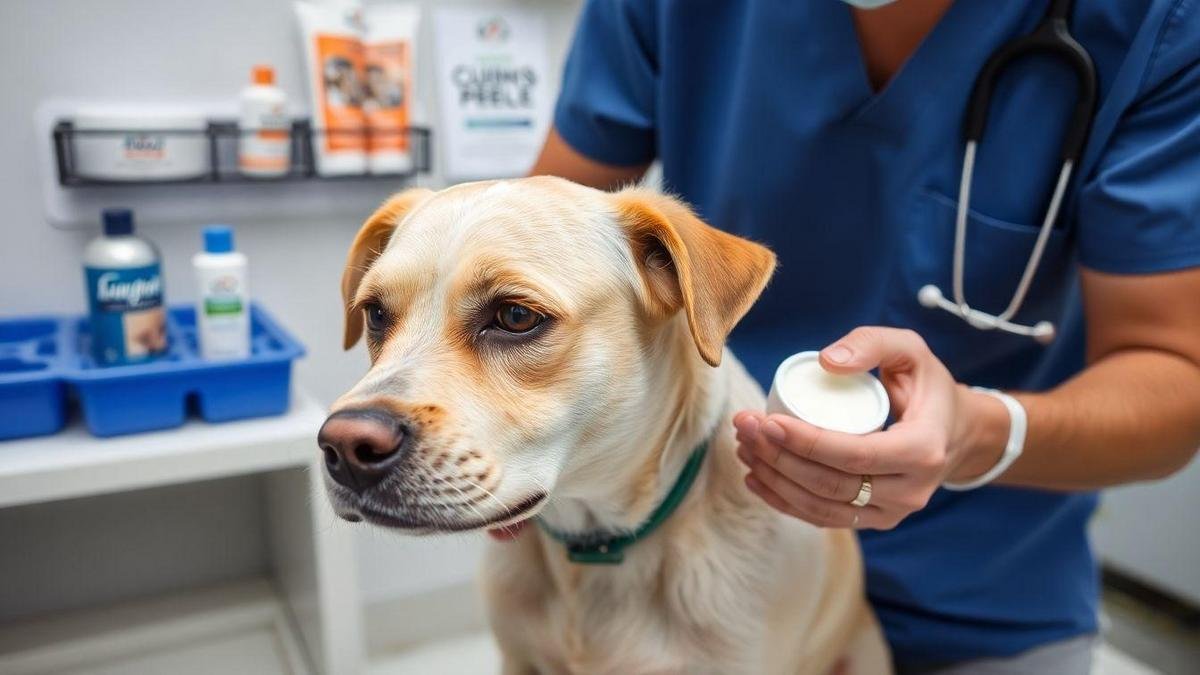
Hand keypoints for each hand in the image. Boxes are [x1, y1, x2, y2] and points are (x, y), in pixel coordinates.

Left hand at [733, 327, 1006, 528]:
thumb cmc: (927, 387)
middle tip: (745, 428)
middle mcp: (911, 491)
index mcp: (923, 450)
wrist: (955, 432)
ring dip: (775, 480)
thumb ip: (872, 343)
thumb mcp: (910, 350)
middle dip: (778, 458)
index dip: (805, 442)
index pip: (854, 455)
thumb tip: (827, 361)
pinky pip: (823, 520)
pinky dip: (784, 502)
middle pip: (830, 484)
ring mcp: (893, 512)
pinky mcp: (875, 521)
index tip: (767, 421)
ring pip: (821, 507)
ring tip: (744, 447)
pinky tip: (756, 478)